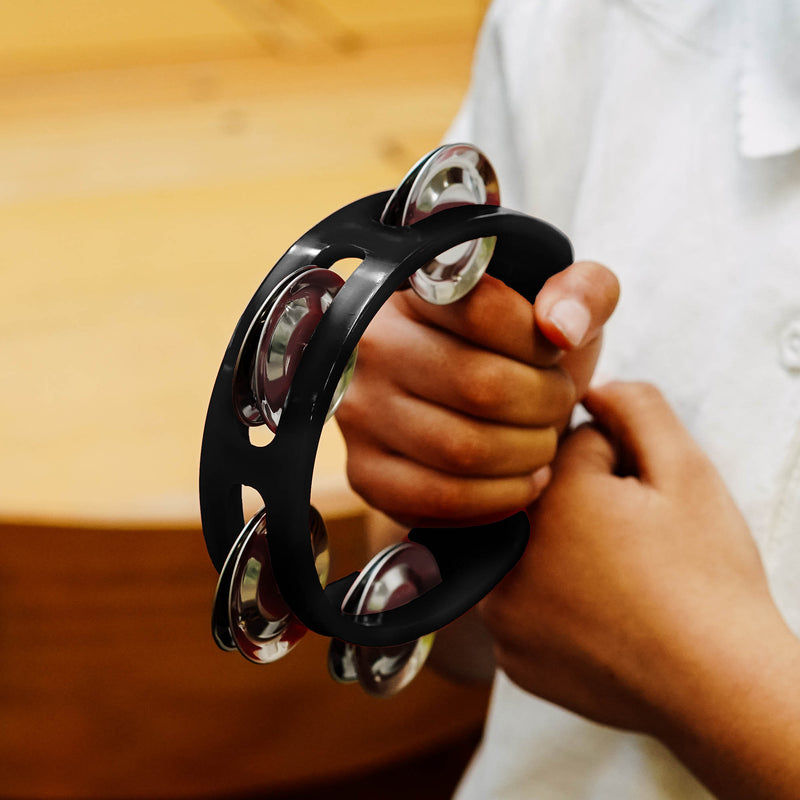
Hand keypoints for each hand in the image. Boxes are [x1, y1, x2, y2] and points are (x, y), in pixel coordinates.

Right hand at [336, 261, 619, 526]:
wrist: (473, 410)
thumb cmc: (516, 354)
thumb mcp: (558, 308)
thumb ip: (582, 292)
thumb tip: (561, 327)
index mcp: (413, 289)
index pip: (484, 310)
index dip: (538, 342)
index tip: (552, 353)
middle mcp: (371, 347)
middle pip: (479, 386)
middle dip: (544, 404)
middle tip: (557, 406)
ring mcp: (360, 412)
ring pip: (462, 449)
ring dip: (527, 455)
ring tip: (542, 444)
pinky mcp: (365, 473)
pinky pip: (441, 498)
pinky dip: (500, 498)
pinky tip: (521, 481)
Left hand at [481, 381, 799, 798]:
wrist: (721, 687)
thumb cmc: (707, 578)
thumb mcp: (686, 470)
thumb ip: (635, 406)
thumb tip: (590, 389)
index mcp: (544, 496)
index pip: (564, 445)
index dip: (615, 465)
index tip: (641, 499)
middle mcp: (504, 553)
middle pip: (536, 495)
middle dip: (578, 502)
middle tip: (632, 539)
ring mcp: (501, 614)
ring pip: (524, 548)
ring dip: (558, 550)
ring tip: (619, 580)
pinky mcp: (511, 656)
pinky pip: (521, 606)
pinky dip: (552, 604)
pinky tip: (600, 618)